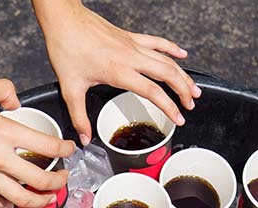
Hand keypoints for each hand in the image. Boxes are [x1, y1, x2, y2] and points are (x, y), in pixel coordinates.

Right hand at [0, 79, 75, 207]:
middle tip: (64, 177)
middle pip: (39, 181)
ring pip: (20, 199)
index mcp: (3, 132)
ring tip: (48, 197)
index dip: (65, 150)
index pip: (47, 147)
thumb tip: (16, 102)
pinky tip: (15, 198)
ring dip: (40, 201)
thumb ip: (6, 91)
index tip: (69, 149)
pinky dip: (10, 203)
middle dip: (59, 182)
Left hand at [34, 1, 200, 144]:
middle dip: (184, 91)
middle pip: (168, 74)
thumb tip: (85, 138)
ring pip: (166, 59)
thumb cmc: (66, 48)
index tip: (179, 118)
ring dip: (182, 74)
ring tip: (193, 88)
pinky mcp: (130, 37)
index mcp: (119, 71)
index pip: (153, 91)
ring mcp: (132, 45)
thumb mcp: (70, 88)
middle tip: (191, 105)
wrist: (64, 19)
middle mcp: (130, 57)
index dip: (169, 106)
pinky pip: (157, 43)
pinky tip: (182, 54)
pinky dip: (172, 49)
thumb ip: (79, 117)